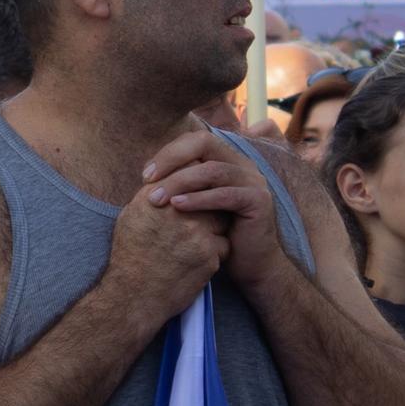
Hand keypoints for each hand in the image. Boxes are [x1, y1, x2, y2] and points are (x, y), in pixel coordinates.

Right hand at [101, 133, 244, 326]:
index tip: (198, 189)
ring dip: (215, 229)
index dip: (197, 181)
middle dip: (210, 205)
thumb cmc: (130, 256)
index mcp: (156, 197)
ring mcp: (196, 233)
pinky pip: (223, 246)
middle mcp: (177, 211)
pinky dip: (215, 252)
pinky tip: (197, 261)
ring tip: (196, 242)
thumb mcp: (131, 216)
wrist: (134, 296)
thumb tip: (168, 178)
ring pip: (221, 221)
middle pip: (210, 195)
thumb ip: (152, 193)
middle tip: (204, 217)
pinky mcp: (210, 256)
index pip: (190, 173)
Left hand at [150, 126, 284, 292]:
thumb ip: (181, 184)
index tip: (145, 174)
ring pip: (212, 170)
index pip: (195, 140)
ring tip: (156, 198)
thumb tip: (146, 173)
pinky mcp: (259, 201)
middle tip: (147, 180)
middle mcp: (243, 164)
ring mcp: (254, 180)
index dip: (169, 152)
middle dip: (171, 159)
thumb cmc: (217, 234)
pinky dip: (199, 199)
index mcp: (227, 159)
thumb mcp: (196, 204)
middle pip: (205, 144)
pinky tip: (177, 206)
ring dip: (180, 181)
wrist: (251, 265)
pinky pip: (225, 195)